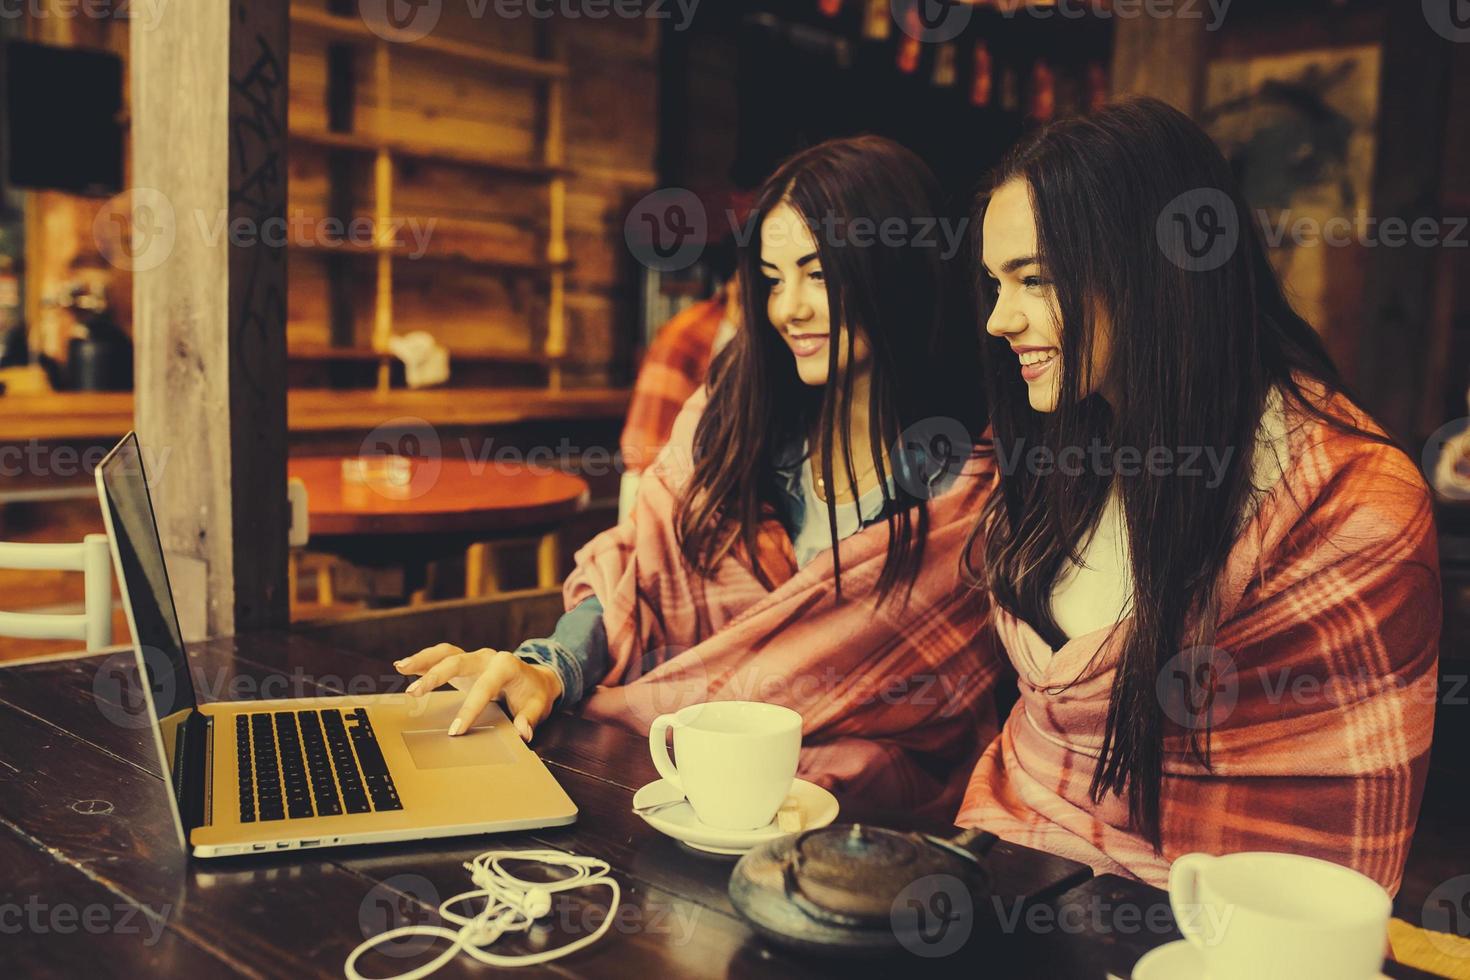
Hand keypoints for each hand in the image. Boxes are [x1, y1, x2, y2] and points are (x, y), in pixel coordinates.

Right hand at [394, 644, 563, 741]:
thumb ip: (530, 719)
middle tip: (413, 693)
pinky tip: (403, 666)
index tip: (455, 730)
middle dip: (434, 676)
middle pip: (457, 662)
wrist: (536, 679)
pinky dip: (423, 661)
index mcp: (506, 666)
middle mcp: (488, 657)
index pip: (484, 688)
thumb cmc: (534, 694)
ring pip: (445, 653)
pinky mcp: (465, 662)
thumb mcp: (538, 707)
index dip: (469, 710)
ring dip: (422, 660)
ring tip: (400, 668)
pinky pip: (442, 657)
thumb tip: (523, 732)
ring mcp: (474, 657)